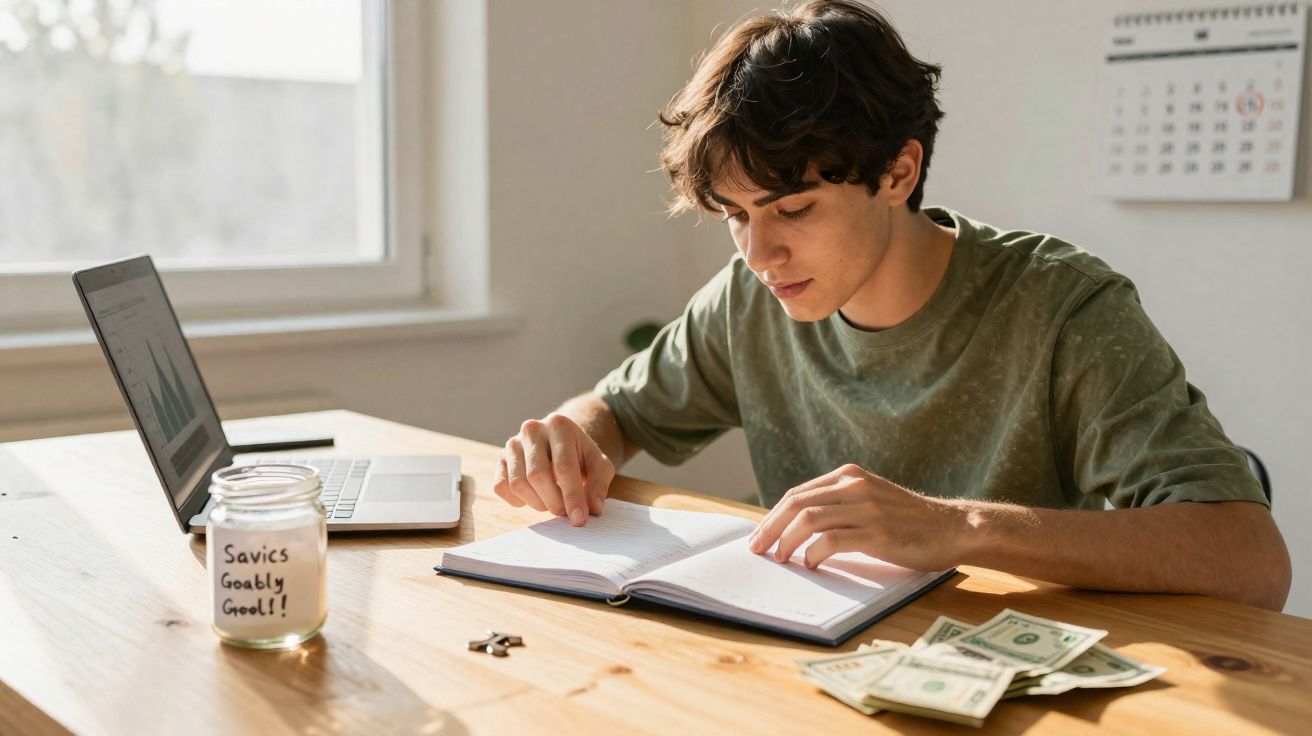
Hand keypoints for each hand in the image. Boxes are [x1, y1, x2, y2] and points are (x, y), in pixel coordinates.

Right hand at [492, 414, 615, 525]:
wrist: (560, 442)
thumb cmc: (580, 455)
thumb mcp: (599, 465)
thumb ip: (598, 485)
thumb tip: (593, 509)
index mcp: (559, 425)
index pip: (563, 466)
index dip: (572, 496)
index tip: (579, 519)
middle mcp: (532, 429)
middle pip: (537, 475)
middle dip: (553, 502)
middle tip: (564, 513)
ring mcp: (513, 443)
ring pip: (518, 483)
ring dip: (537, 503)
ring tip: (552, 502)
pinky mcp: (500, 458)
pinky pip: (502, 487)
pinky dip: (519, 500)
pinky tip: (535, 495)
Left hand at [746, 464, 968, 570]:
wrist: (952, 528)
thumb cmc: (908, 521)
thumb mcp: (870, 500)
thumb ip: (839, 505)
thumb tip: (794, 528)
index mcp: (849, 475)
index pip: (797, 493)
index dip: (772, 516)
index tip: (758, 536)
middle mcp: (855, 486)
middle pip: (796, 504)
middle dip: (770, 528)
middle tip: (757, 549)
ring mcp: (867, 508)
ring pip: (809, 520)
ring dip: (786, 541)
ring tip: (779, 559)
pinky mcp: (878, 532)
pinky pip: (832, 541)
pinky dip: (813, 553)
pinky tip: (809, 564)